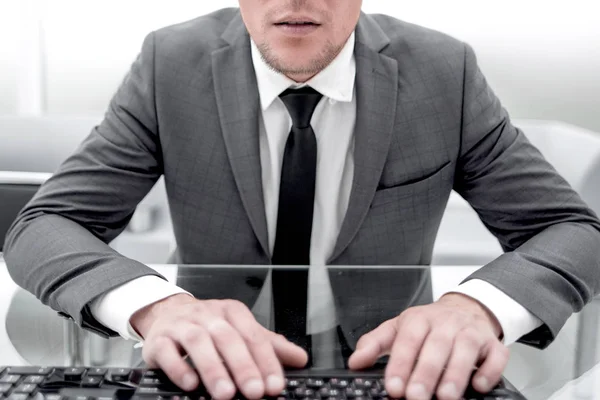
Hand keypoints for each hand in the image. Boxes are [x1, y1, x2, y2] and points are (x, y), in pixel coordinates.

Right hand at [130, 294, 307, 399]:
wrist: (167, 312)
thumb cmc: (208, 325)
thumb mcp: (240, 331)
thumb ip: (269, 346)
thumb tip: (300, 359)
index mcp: (232, 312)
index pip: (253, 335)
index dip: (266, 362)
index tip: (275, 386)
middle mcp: (207, 315)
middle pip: (228, 338)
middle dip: (243, 366)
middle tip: (254, 392)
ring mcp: (182, 325)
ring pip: (198, 342)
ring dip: (213, 368)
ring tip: (225, 394)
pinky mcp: (158, 340)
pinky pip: (167, 351)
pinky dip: (179, 368)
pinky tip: (191, 385)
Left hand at [348, 293, 507, 399]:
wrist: (466, 308)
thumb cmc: (430, 324)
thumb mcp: (398, 328)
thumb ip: (375, 344)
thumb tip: (356, 362)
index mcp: (419, 319)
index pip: (408, 340)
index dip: (400, 364)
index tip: (393, 386)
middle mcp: (446, 323)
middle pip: (436, 346)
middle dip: (426, 373)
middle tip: (415, 397)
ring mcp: (471, 332)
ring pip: (465, 350)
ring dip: (455, 375)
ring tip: (445, 398)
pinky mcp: (493, 344)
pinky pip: (496, 356)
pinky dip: (489, 371)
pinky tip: (478, 386)